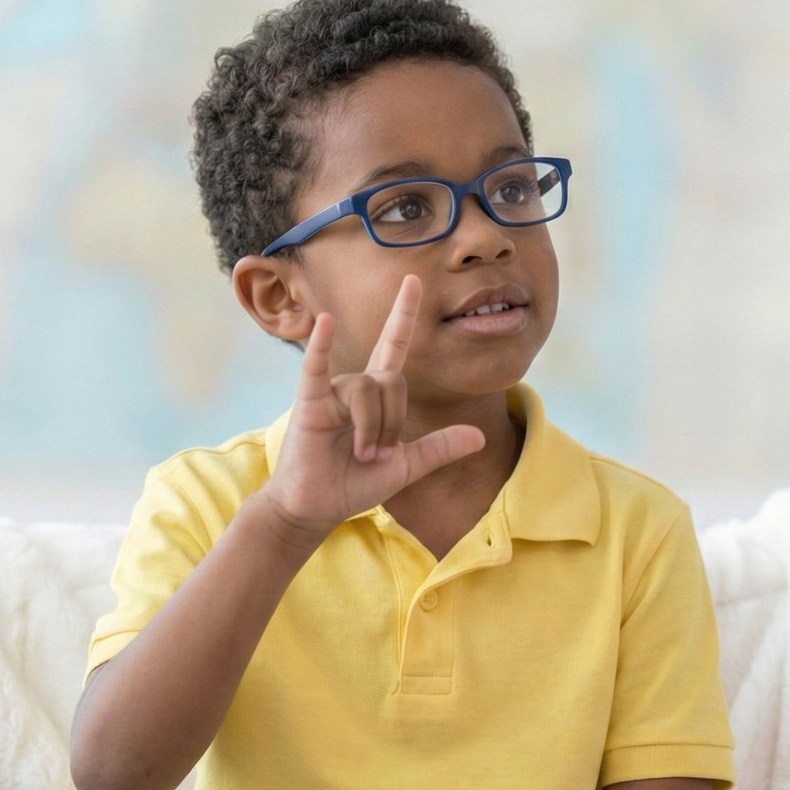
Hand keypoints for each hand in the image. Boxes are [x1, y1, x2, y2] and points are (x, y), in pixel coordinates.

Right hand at [258, 274, 485, 542]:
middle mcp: (355, 387)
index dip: (403, 315)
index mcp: (378, 397)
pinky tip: (326, 322)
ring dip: (370, 429)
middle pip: (391, 381)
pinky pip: (317, 367)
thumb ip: (439, 448)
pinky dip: (322, 345)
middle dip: (391, 423)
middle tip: (376, 456)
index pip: (393, 346)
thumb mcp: (406, 466)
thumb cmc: (355, 484)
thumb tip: (479, 436)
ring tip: (360, 455)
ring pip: (367, 390)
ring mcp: (332, 392)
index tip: (413, 281)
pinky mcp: (310, 403)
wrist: (317, 508)